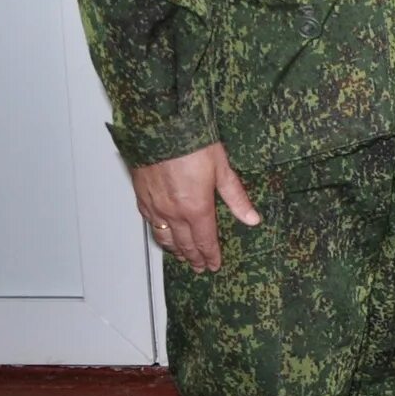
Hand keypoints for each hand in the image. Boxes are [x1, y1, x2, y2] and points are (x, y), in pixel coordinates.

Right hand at [132, 143, 258, 272]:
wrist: (161, 128)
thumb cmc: (193, 143)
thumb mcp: (222, 169)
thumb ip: (236, 197)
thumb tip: (252, 219)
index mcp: (196, 208)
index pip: (205, 241)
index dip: (210, 256)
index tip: (214, 265)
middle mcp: (173, 213)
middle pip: (184, 244)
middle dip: (194, 257)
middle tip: (200, 267)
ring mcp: (155, 207)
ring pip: (164, 238)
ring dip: (175, 250)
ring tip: (183, 256)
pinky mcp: (142, 198)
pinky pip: (151, 224)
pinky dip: (159, 234)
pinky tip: (163, 235)